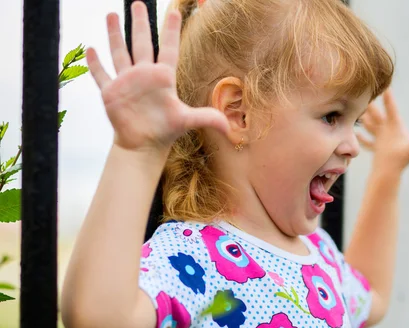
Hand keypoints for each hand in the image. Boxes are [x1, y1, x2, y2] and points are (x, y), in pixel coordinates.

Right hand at [87, 3, 228, 152]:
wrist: (143, 146)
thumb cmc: (166, 132)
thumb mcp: (188, 121)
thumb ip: (209, 118)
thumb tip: (231, 128)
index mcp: (163, 77)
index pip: (168, 48)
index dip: (171, 30)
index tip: (174, 11)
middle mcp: (144, 75)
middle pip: (142, 43)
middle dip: (140, 23)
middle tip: (138, 3)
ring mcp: (126, 82)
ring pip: (120, 52)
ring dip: (115, 34)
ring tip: (113, 14)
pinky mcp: (111, 92)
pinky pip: (101, 74)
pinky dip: (95, 63)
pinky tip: (91, 49)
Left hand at [358, 89, 408, 171]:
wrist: (386, 173)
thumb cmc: (402, 158)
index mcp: (393, 126)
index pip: (391, 107)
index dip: (388, 96)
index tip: (384, 85)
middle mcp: (383, 130)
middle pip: (375, 113)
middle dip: (371, 103)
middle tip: (365, 92)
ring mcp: (378, 139)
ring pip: (369, 125)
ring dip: (365, 117)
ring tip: (360, 109)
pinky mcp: (376, 148)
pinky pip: (367, 142)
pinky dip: (362, 138)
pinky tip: (356, 134)